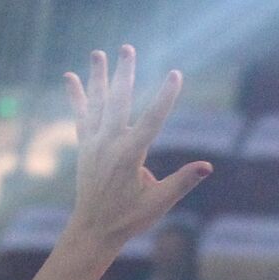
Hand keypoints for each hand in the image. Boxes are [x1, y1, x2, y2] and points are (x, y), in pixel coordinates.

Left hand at [63, 46, 210, 249]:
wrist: (93, 230)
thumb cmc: (129, 218)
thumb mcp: (159, 203)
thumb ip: (182, 182)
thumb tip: (207, 167)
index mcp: (129, 157)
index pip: (151, 121)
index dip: (165, 98)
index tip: (176, 75)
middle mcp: (109, 146)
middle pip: (119, 102)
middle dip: (124, 74)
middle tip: (127, 49)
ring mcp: (94, 145)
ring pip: (97, 104)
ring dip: (99, 77)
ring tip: (98, 53)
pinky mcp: (85, 147)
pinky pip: (81, 116)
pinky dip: (77, 96)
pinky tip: (71, 76)